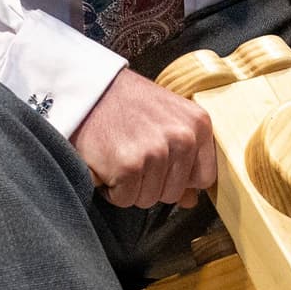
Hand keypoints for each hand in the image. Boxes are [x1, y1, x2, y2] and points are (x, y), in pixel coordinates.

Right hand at [71, 70, 217, 208]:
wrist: (86, 89)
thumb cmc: (125, 103)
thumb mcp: (166, 119)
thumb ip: (185, 156)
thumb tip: (190, 200)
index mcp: (198, 124)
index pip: (204, 178)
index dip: (180, 178)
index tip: (162, 165)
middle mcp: (183, 138)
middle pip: (174, 193)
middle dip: (151, 184)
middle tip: (133, 155)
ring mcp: (156, 152)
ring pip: (149, 199)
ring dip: (130, 187)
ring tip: (120, 156)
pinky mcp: (129, 166)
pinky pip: (124, 199)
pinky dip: (111, 189)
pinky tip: (107, 163)